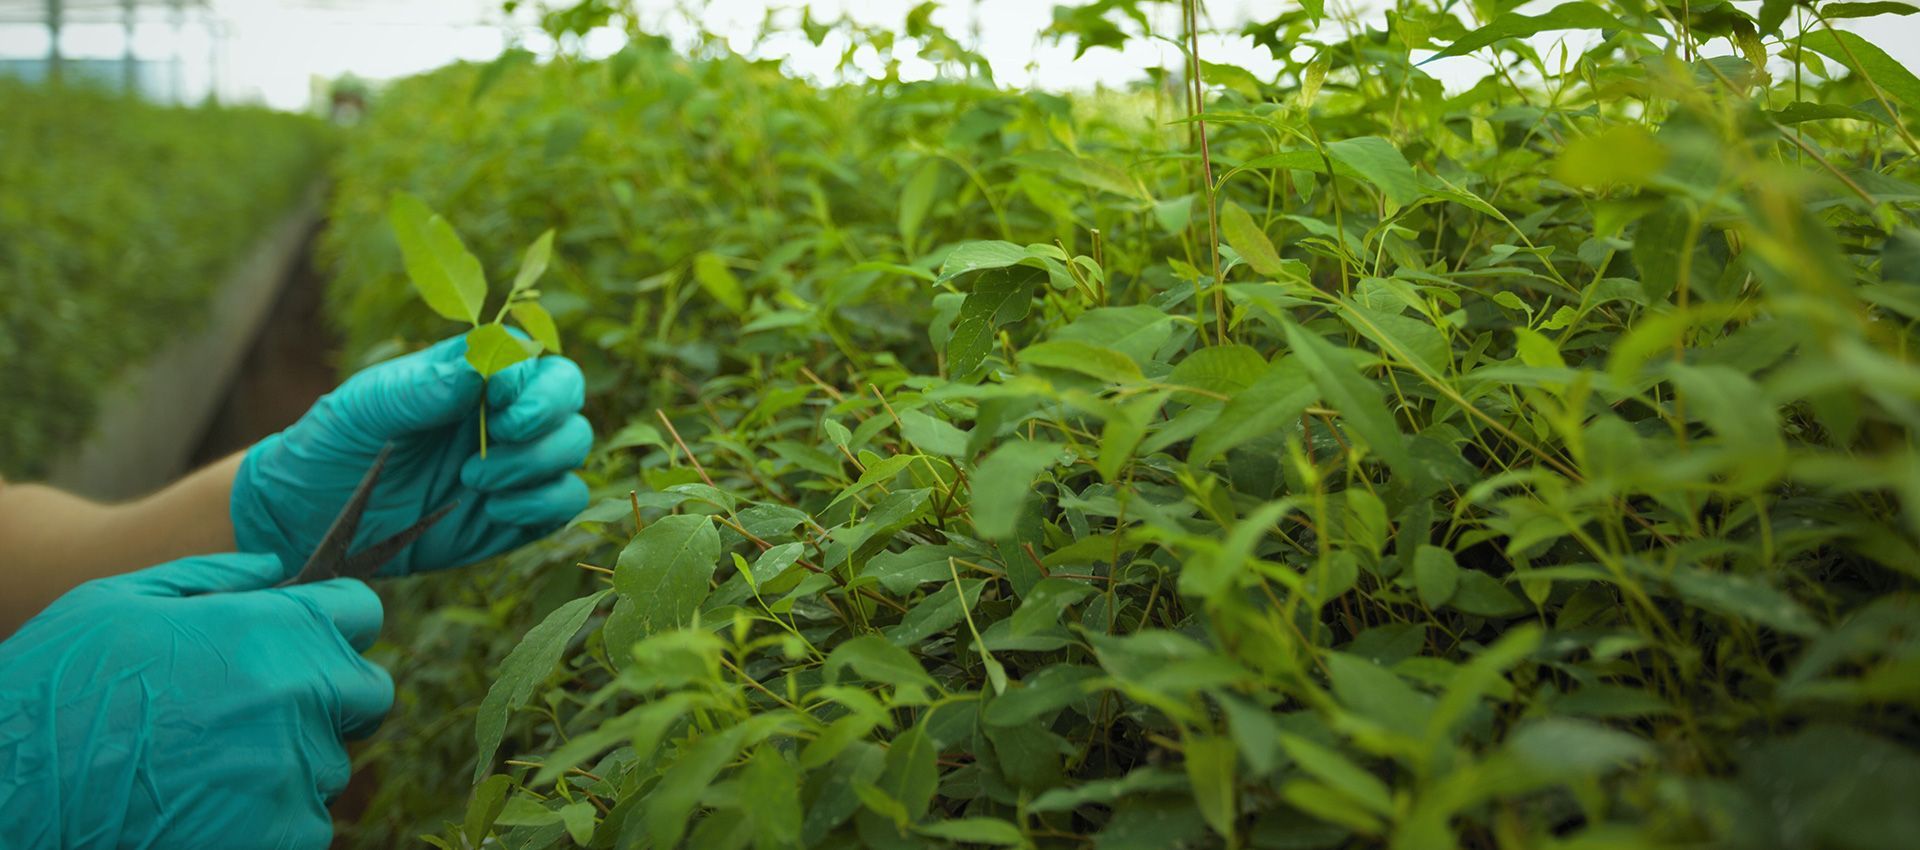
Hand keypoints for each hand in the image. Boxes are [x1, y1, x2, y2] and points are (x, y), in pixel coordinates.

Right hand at [0, 553, 390, 848]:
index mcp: (274, 628)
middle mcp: (300, 694)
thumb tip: (278, 566)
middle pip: (365, 691)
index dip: (333, 622)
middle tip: (263, 707)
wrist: (16, 785)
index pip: (362, 611)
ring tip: (214, 760)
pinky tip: (213, 802)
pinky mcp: (282, 833)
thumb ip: (217, 576)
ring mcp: (295, 770)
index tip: (303, 638)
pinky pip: (308, 820)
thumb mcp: (125, 598)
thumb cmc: (62, 684)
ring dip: (293, 758)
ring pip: (332, 760)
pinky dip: (274, 816)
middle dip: (328, 693)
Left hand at [231, 335, 591, 576]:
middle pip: (567, 395)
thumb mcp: (361, 407)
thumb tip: (476, 371)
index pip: (529, 356)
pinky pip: (564, 501)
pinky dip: (542, 504)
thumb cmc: (332, 446)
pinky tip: (493, 509)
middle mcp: (500, 414)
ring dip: (537, 462)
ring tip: (474, 478)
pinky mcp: (517, 514)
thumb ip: (419, 389)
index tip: (494, 398)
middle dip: (544, 416)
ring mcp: (513, 463)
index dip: (526, 375)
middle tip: (499, 435)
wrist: (310, 519)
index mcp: (469, 374)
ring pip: (573, 446)